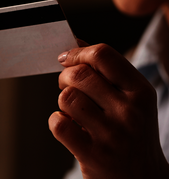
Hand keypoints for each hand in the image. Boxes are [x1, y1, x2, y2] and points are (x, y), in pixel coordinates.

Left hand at [48, 44, 168, 178]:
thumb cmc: (131, 132)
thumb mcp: (130, 99)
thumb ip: (106, 70)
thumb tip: (76, 42)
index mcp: (140, 91)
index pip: (103, 55)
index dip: (78, 52)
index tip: (68, 58)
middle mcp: (129, 111)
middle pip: (79, 74)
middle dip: (65, 76)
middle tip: (68, 85)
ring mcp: (112, 134)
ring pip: (67, 97)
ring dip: (63, 101)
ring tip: (73, 111)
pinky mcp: (93, 154)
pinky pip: (59, 123)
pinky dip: (57, 121)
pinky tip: (68, 126)